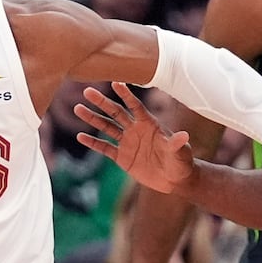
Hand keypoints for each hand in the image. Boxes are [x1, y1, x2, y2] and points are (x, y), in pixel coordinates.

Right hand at [73, 82, 193, 193]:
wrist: (175, 180)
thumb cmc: (181, 162)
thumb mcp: (180, 153)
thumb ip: (177, 144)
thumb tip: (183, 135)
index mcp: (149, 124)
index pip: (135, 106)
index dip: (126, 95)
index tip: (116, 82)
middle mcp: (136, 130)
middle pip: (116, 113)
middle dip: (102, 102)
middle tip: (87, 91)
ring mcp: (128, 143)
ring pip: (107, 127)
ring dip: (93, 118)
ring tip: (78, 108)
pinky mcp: (122, 157)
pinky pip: (105, 148)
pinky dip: (93, 143)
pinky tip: (80, 136)